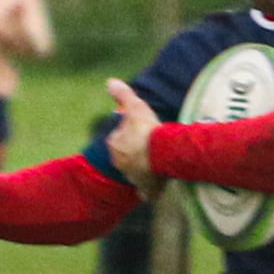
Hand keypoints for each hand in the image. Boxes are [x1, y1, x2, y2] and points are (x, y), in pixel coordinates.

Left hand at [104, 78, 161, 194]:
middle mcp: (120, 164)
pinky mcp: (146, 190)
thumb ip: (123, 94)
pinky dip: (150, 190)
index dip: (130, 134)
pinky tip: (157, 186)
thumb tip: (109, 82)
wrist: (163, 154)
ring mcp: (132, 178)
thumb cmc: (147, 130)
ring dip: (144, 169)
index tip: (142, 131)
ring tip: (157, 162)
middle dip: (136, 154)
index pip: (119, 138)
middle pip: (127, 157)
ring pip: (136, 173)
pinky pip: (146, 191)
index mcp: (114, 145)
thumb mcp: (136, 107)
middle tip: (151, 147)